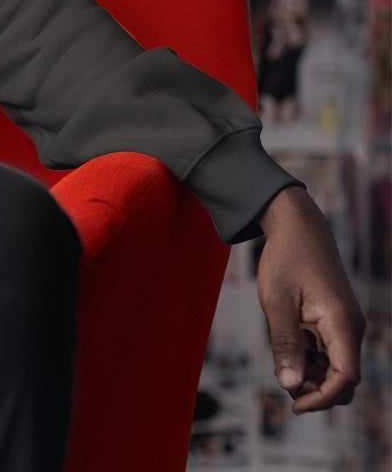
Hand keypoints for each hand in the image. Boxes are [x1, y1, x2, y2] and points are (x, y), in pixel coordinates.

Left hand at [255, 186, 363, 412]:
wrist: (296, 225)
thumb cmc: (285, 259)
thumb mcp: (277, 302)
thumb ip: (285, 344)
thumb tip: (290, 386)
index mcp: (342, 324)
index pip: (346, 377)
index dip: (322, 397)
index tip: (293, 404)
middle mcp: (351, 327)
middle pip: (344, 377)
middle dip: (318, 389)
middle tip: (285, 384)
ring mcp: (345, 322)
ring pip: (337, 365)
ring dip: (314, 373)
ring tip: (285, 362)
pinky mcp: (336, 317)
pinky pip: (331, 349)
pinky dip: (313, 356)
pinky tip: (293, 343)